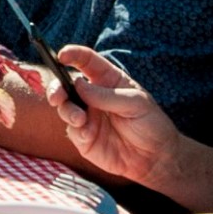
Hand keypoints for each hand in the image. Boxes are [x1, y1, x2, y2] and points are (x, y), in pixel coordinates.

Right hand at [47, 45, 184, 188]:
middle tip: (56, 96)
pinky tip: (88, 134)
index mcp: (108, 80)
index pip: (86, 61)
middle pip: (65, 84)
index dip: (73, 55)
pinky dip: (76, 130)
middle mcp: (93, 96)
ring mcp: (87, 116)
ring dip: (66, 110)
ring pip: (64, 107)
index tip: (62, 56)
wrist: (156, 158)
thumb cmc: (151, 124)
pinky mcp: (84, 137)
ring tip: (79, 119)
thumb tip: (78, 84)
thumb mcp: (136, 104)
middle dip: (56, 87)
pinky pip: (72, 130)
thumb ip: (107, 95)